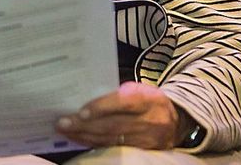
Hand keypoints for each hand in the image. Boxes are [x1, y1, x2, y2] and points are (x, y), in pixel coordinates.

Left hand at [55, 82, 180, 149]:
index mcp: (148, 99)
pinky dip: (94, 143)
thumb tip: (87, 96)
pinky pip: (113, 148)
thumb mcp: (141, 90)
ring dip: (85, 136)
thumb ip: (119, 94)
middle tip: (63, 123)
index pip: (123, 103)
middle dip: (85, 125)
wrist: (177, 121)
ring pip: (111, 139)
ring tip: (66, 131)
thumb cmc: (150, 101)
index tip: (80, 111)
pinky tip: (80, 139)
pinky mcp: (142, 151)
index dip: (101, 108)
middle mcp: (149, 121)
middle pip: (113, 125)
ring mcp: (146, 139)